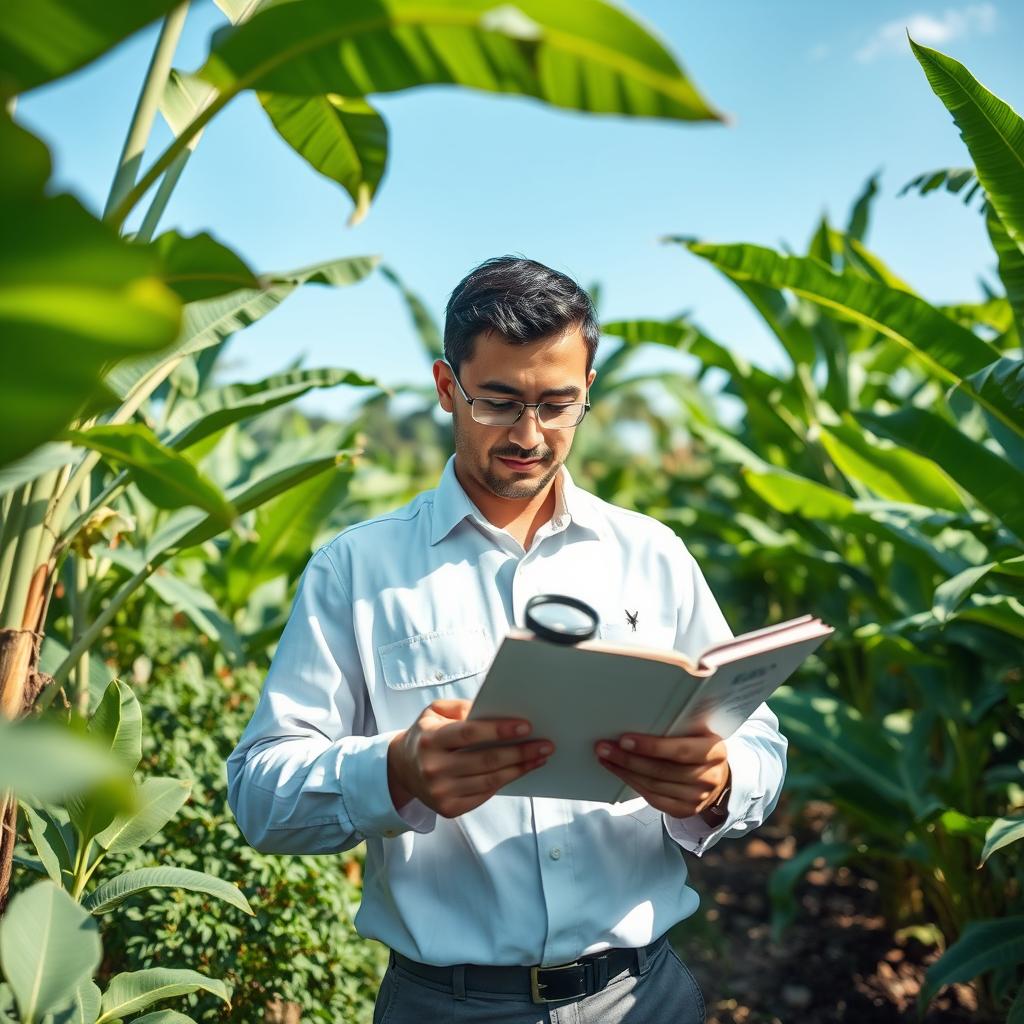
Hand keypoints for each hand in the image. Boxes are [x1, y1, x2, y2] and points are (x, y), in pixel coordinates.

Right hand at [388, 699, 552, 817]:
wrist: (402, 769)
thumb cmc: (426, 735)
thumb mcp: (434, 712)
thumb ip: (462, 708)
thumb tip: (496, 711)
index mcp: (430, 739)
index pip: (469, 734)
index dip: (499, 730)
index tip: (526, 726)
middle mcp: (433, 768)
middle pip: (485, 760)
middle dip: (520, 752)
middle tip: (545, 744)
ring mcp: (440, 792)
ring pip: (490, 780)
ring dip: (520, 769)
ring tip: (540, 757)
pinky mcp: (449, 809)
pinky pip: (484, 795)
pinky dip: (506, 782)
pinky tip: (521, 770)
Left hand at [594, 731, 729, 819]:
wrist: (718, 775)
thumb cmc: (700, 744)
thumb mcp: (699, 730)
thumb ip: (679, 724)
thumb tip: (639, 712)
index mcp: (715, 751)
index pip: (681, 751)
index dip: (652, 746)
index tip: (624, 739)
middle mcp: (709, 778)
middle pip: (662, 771)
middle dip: (628, 759)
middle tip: (603, 747)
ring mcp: (698, 798)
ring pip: (654, 786)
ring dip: (625, 771)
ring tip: (605, 757)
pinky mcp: (685, 811)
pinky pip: (653, 799)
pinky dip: (632, 784)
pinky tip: (619, 772)